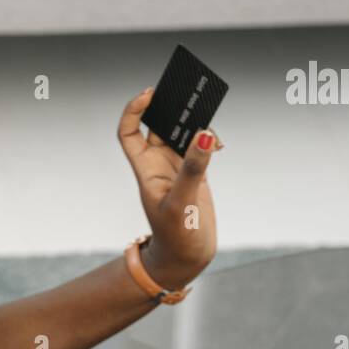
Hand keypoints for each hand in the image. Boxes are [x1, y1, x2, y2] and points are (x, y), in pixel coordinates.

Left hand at [116, 87, 219, 290]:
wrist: (186, 259)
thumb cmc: (176, 236)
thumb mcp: (183, 201)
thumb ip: (193, 168)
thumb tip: (204, 134)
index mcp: (146, 169)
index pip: (129, 133)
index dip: (134, 110)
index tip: (149, 94)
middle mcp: (158, 165)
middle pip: (158, 126)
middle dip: (169, 108)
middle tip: (186, 90)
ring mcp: (177, 169)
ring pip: (182, 135)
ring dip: (193, 122)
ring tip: (206, 111)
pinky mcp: (196, 175)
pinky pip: (200, 149)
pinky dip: (209, 141)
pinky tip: (219, 144)